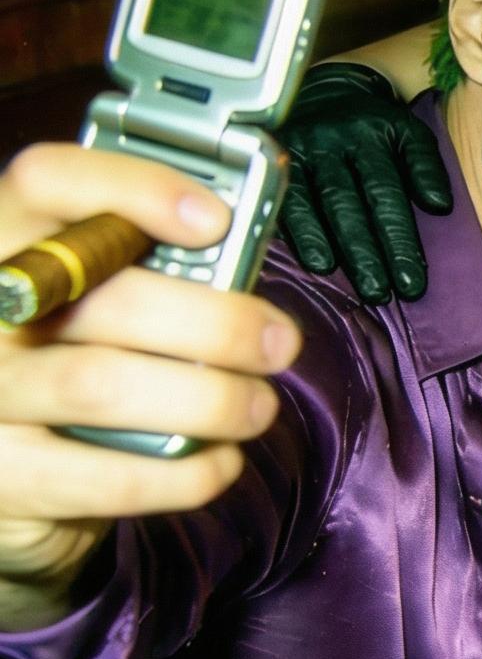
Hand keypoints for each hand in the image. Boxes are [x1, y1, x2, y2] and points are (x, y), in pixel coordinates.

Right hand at [0, 144, 298, 623]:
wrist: (11, 470)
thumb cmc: (74, 359)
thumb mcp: (97, 295)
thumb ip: (149, 267)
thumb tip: (243, 258)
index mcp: (6, 240)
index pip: (48, 180)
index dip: (135, 188)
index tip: (217, 220)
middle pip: (101, 298)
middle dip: (216, 323)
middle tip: (277, 342)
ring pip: (101, 385)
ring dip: (208, 401)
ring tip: (257, 406)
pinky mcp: (4, 478)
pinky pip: (106, 477)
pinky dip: (184, 473)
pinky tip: (220, 460)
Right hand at [277, 63, 450, 303]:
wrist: (323, 89)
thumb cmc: (373, 125)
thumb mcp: (406, 132)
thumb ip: (425, 165)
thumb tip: (440, 205)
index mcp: (373, 133)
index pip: (388, 193)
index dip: (401, 239)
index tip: (413, 280)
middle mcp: (335, 140)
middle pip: (354, 204)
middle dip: (371, 253)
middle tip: (384, 293)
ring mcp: (302, 150)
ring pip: (322, 206)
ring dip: (341, 249)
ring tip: (360, 285)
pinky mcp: (276, 161)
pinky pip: (288, 202)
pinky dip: (303, 234)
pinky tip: (318, 263)